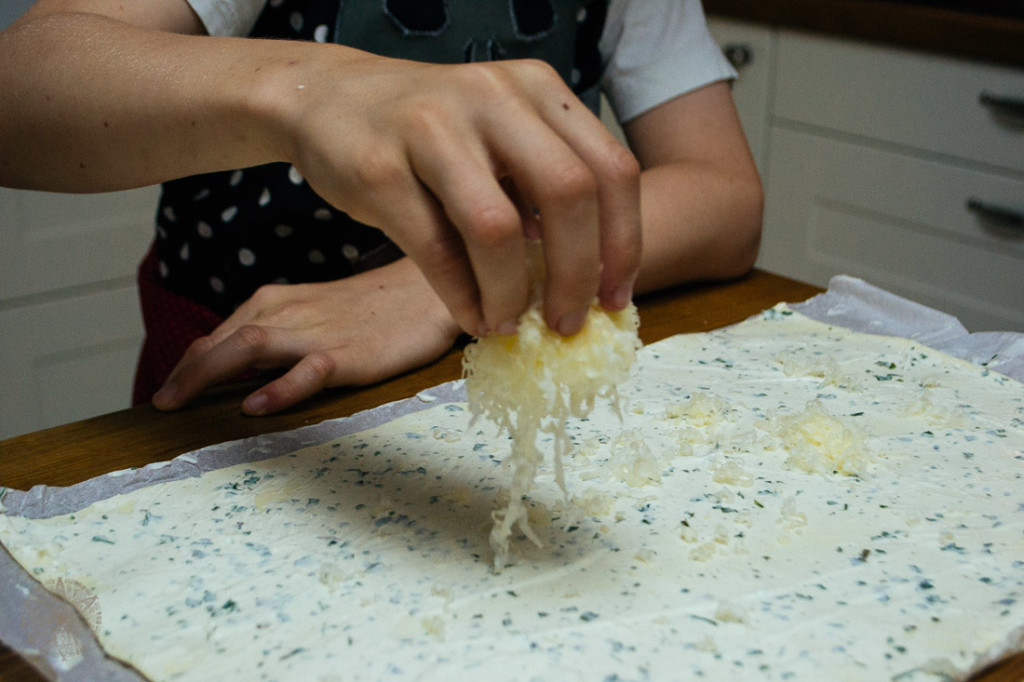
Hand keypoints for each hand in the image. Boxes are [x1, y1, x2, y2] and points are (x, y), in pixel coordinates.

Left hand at [152, 258, 461, 414]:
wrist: (428, 292)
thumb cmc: (374, 308)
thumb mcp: (316, 314)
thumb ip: (280, 337)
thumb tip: (241, 373)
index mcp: (279, 303)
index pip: (220, 334)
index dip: (188, 363)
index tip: (168, 392)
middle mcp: (289, 313)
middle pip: (223, 341)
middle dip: (185, 372)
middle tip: (160, 406)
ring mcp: (318, 333)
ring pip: (249, 347)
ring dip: (207, 375)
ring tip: (180, 405)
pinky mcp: (349, 354)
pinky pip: (307, 371)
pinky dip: (278, 388)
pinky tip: (254, 407)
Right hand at [262, 52, 641, 336]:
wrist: (327, 99)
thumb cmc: (427, 132)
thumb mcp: (498, 134)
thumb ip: (542, 186)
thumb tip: (589, 276)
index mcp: (537, 89)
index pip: (611, 169)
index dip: (623, 243)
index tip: (616, 297)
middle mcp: (493, 98)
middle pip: (568, 194)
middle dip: (577, 275)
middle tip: (567, 322)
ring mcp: (432, 127)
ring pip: (498, 228)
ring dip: (511, 294)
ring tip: (508, 324)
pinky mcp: (380, 166)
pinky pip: (436, 250)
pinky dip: (462, 297)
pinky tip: (472, 316)